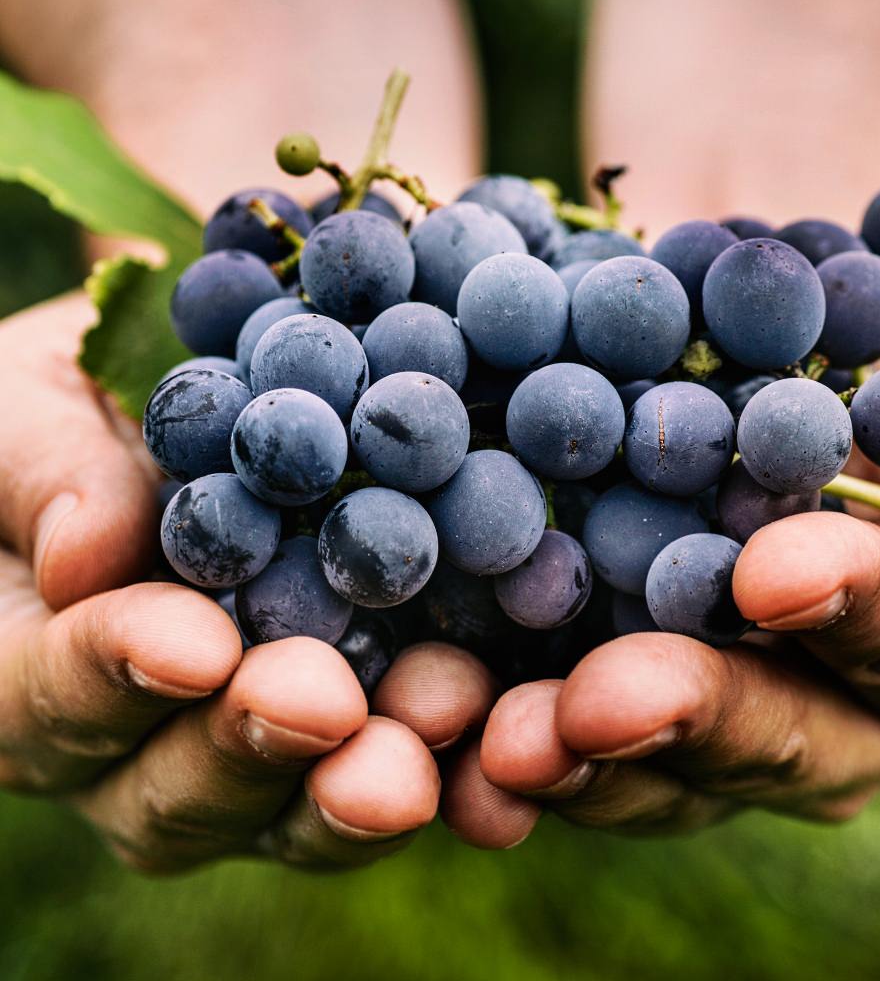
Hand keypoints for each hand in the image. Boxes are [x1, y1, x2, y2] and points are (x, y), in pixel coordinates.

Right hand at [0, 296, 445, 871]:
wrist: (187, 407)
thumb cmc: (80, 406)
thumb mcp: (35, 404)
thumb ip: (43, 474)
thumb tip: (86, 557)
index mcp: (31, 662)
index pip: (46, 694)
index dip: (114, 675)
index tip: (195, 643)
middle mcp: (135, 739)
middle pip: (172, 790)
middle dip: (251, 747)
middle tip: (325, 704)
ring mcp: (246, 749)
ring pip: (287, 809)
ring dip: (360, 779)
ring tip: (439, 716)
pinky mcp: (350, 732)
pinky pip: (388, 768)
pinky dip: (448, 760)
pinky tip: (499, 722)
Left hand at [427, 262, 879, 846]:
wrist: (741, 334)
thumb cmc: (872, 337)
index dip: (851, 604)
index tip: (771, 572)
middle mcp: (831, 700)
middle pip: (774, 733)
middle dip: (686, 717)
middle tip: (594, 706)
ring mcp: (711, 714)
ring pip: (657, 769)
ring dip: (573, 762)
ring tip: (495, 747)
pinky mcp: (602, 699)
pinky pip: (558, 742)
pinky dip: (492, 741)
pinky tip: (430, 731)